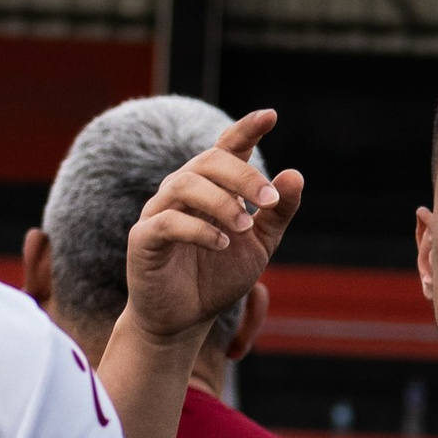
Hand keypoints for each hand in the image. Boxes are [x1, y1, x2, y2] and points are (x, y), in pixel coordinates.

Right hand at [111, 111, 304, 351]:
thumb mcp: (260, 244)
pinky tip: (222, 243)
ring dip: (222, 202)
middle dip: (243, 176)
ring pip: (186, 184)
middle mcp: (182, 191)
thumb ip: (277, 212)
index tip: (271, 116)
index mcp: (211, 187)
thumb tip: (295, 175)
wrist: (184, 320)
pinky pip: (168, 222)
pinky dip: (199, 229)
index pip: (227, 147)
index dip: (246, 129)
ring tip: (244, 225)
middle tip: (268, 200)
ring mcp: (159, 212)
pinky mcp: (143, 239)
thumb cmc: (217, 277)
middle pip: (209, 160)